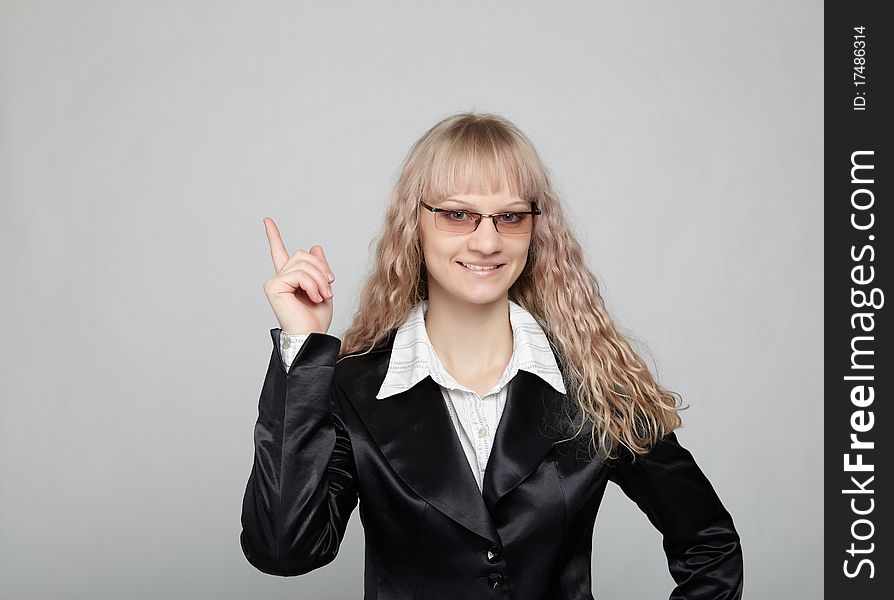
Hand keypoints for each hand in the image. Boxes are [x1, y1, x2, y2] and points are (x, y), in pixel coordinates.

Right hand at [262, 217, 334, 334]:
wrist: (313, 336)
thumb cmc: (317, 319)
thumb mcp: (323, 287)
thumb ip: (319, 267)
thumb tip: (315, 246)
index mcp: (289, 278)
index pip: (280, 252)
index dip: (273, 235)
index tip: (267, 220)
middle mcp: (279, 278)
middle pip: (302, 254)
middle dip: (320, 269)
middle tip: (329, 287)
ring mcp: (274, 282)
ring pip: (303, 263)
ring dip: (319, 279)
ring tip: (323, 295)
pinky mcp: (273, 287)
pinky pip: (299, 274)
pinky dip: (312, 285)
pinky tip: (314, 298)